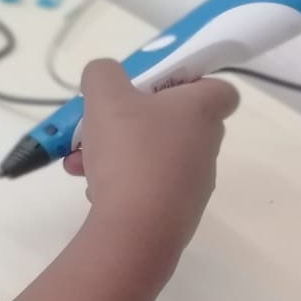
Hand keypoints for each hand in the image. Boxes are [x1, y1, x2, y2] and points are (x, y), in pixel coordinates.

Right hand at [64, 58, 238, 247]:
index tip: (152, 90)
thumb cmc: (129, 151)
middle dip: (130, 121)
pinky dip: (119, 183)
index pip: (220, 89)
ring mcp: (193, 182)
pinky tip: (94, 189)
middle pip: (172, 122)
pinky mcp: (176, 211)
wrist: (136, 227)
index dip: (189, 84)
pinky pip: (145, 186)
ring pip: (151, 155)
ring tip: (80, 163)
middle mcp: (205, 145)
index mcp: (201, 111)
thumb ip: (103, 73)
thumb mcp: (105, 95)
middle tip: (100, 126)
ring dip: (115, 154)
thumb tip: (105, 75)